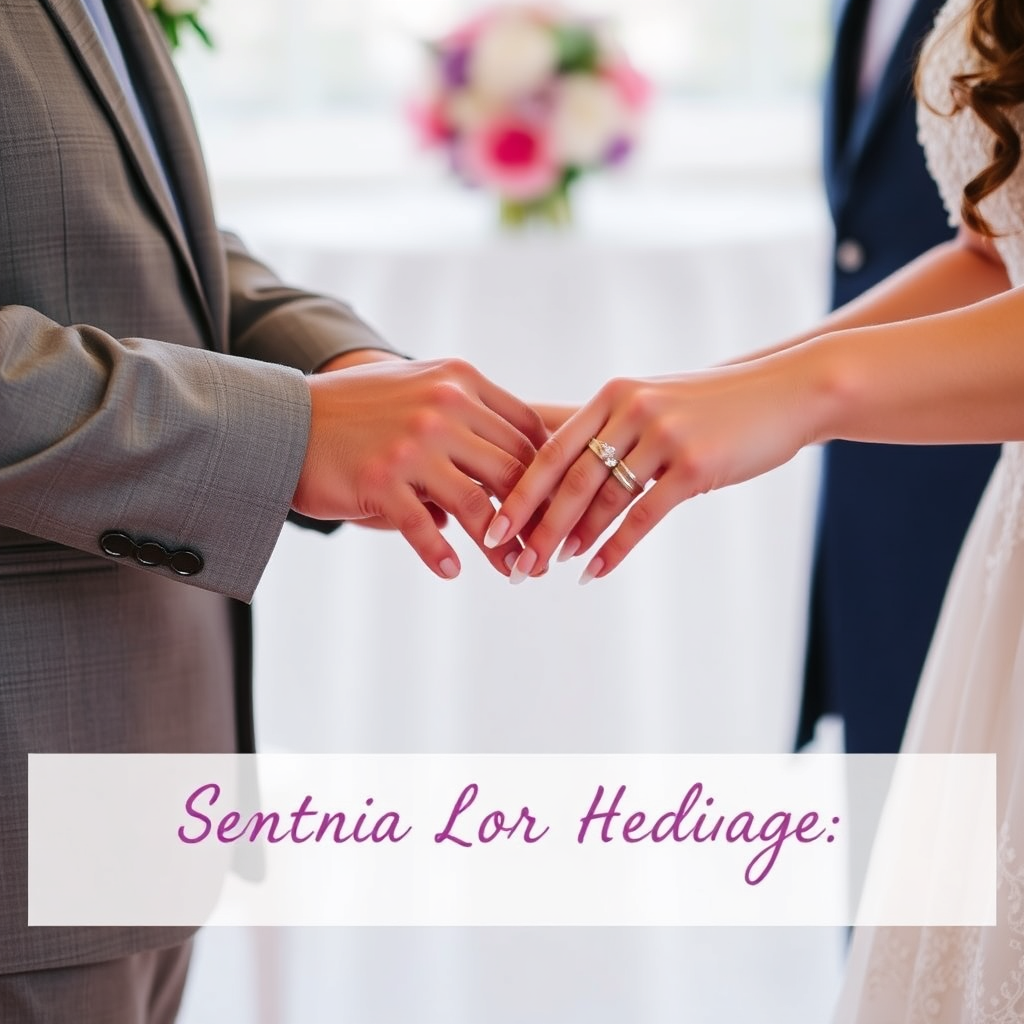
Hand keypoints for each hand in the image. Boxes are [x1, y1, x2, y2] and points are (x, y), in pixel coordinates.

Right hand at [292, 357, 547, 578]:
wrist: (285, 418)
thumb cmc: (357, 408)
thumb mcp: (417, 386)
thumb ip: (466, 412)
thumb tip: (510, 462)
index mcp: (460, 381)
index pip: (527, 431)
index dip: (548, 474)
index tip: (555, 507)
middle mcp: (443, 407)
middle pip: (512, 471)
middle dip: (535, 517)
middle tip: (543, 549)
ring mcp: (412, 445)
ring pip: (479, 506)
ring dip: (500, 547)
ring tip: (512, 570)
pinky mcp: (381, 480)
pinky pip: (424, 527)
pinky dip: (441, 554)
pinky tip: (451, 571)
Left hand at [486, 357, 821, 582]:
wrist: (780, 394)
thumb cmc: (708, 407)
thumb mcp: (652, 405)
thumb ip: (607, 431)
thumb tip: (556, 473)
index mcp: (612, 397)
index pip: (551, 448)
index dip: (518, 490)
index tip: (491, 524)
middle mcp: (632, 410)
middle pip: (570, 477)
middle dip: (537, 524)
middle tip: (513, 560)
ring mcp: (664, 436)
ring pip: (604, 498)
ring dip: (573, 538)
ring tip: (546, 566)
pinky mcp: (695, 465)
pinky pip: (644, 515)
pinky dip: (615, 547)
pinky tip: (594, 571)